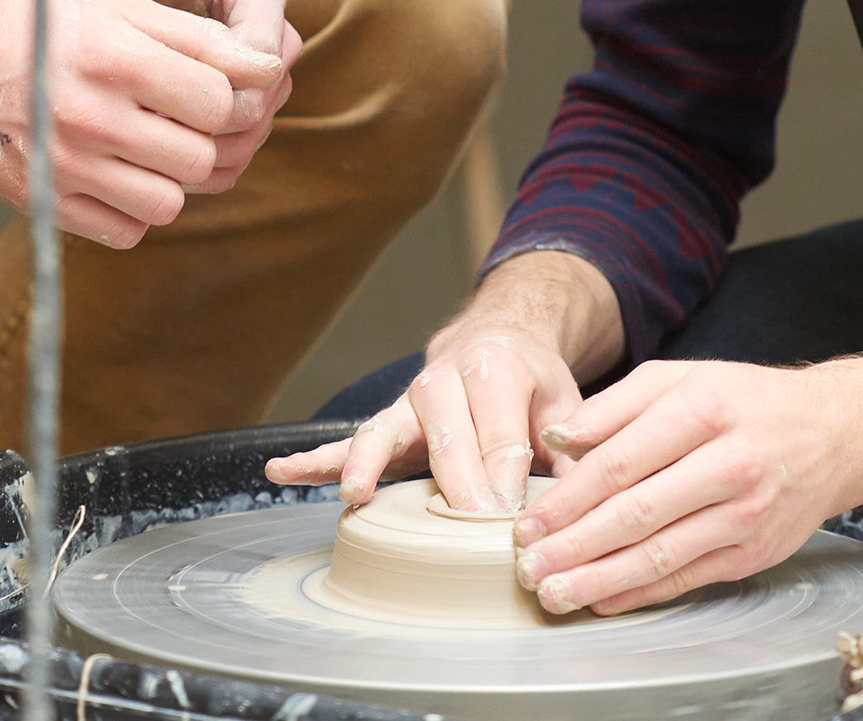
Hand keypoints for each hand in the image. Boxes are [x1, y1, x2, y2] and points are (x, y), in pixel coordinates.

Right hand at [0, 0, 287, 250]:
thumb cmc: (47, 23)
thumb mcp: (120, 9)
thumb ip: (198, 39)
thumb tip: (270, 70)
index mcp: (116, 58)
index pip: (221, 102)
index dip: (230, 99)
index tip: (212, 91)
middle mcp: (90, 115)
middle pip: (200, 157)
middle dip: (202, 140)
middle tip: (179, 119)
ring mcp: (64, 165)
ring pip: (169, 203)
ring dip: (171, 178)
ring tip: (148, 146)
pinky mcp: (43, 201)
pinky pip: (126, 230)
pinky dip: (133, 209)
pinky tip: (116, 171)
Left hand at [95, 0, 300, 187]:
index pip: (264, 63)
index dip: (221, 93)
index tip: (161, 104)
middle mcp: (276, 40)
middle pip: (263, 104)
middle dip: (211, 128)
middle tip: (151, 138)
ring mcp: (267, 77)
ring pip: (255, 132)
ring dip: (210, 152)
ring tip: (152, 155)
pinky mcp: (250, 103)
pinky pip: (242, 147)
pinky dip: (209, 165)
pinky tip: (164, 167)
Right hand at [263, 324, 582, 516]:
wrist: (497, 339)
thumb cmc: (533, 385)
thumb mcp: (566, 405)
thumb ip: (574, 449)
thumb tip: (582, 496)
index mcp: (497, 370)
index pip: (501, 432)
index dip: (505, 476)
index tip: (507, 517)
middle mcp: (445, 380)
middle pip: (447, 438)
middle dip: (456, 483)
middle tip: (464, 522)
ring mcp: (409, 401)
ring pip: (385, 432)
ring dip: (367, 464)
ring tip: (353, 495)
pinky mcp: (387, 421)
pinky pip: (347, 439)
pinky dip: (313, 457)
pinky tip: (280, 471)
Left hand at [506, 359, 862, 615]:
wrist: (834, 433)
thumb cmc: (747, 402)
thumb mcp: (681, 378)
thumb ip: (616, 405)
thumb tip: (558, 439)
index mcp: (701, 411)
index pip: (620, 463)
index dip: (567, 499)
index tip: (529, 521)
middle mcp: (727, 464)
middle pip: (636, 514)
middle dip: (574, 546)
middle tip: (530, 567)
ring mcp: (745, 513)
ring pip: (660, 554)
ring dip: (601, 579)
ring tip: (557, 591)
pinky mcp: (755, 551)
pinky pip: (689, 577)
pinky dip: (643, 592)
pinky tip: (605, 599)